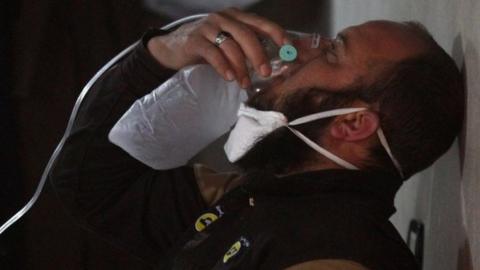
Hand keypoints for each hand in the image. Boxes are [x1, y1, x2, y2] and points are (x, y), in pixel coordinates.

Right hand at [147, 8, 288, 87]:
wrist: (172, 48)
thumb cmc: (206, 47)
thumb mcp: (228, 43)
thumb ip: (246, 48)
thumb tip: (271, 65)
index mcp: (236, 17)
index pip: (260, 23)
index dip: (276, 34)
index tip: (288, 48)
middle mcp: (223, 18)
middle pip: (247, 34)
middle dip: (259, 55)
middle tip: (266, 73)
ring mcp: (208, 27)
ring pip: (230, 45)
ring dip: (241, 67)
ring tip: (245, 83)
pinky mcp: (194, 40)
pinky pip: (212, 53)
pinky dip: (223, 66)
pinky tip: (229, 77)